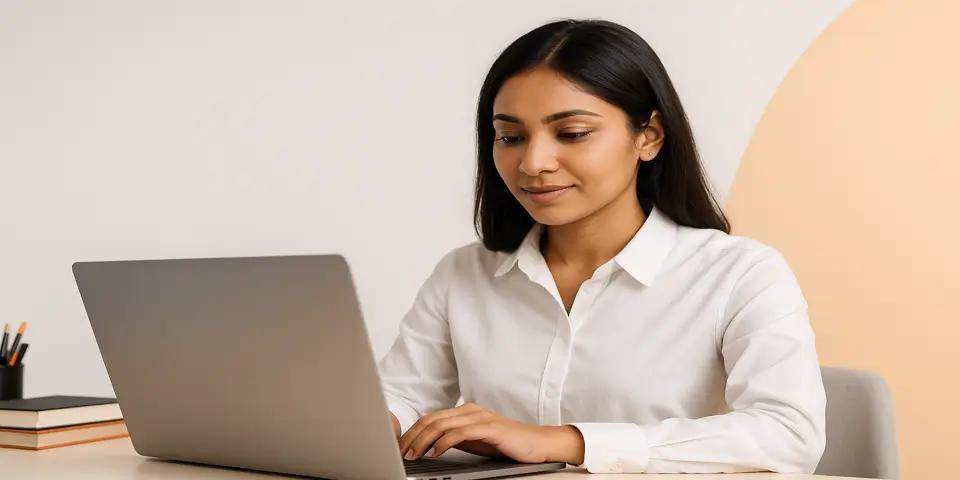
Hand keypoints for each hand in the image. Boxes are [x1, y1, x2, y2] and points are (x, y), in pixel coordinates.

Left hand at [397, 403, 584, 464]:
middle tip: (401, 452)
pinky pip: (459, 433)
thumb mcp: (475, 442)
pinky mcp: (489, 427)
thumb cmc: (507, 444)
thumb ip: (454, 439)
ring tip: (413, 454)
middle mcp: (470, 410)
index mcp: (464, 412)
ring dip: (423, 440)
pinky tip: (434, 452)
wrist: (538, 443)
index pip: (431, 418)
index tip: (400, 446)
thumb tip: (428, 446)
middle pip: (431, 419)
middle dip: (412, 436)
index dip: (412, 432)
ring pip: (441, 425)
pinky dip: (443, 443)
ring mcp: (479, 417)